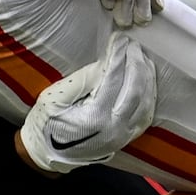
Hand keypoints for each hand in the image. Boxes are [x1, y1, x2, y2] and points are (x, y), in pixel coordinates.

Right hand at [19, 34, 156, 173]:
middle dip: (136, 63)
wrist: (46, 155)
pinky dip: (149, 95)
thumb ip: (82, 79)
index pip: (114, 79)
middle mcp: (114, 129)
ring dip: (147, 77)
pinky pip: (146, 115)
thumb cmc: (45, 124)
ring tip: (141, 58)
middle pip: (136, 89)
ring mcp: (123, 136)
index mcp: (94, 118)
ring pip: (146, 102)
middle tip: (133, 45)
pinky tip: (146, 80)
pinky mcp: (126, 139)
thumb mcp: (54, 97)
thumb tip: (107, 62)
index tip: (120, 39)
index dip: (119, 56)